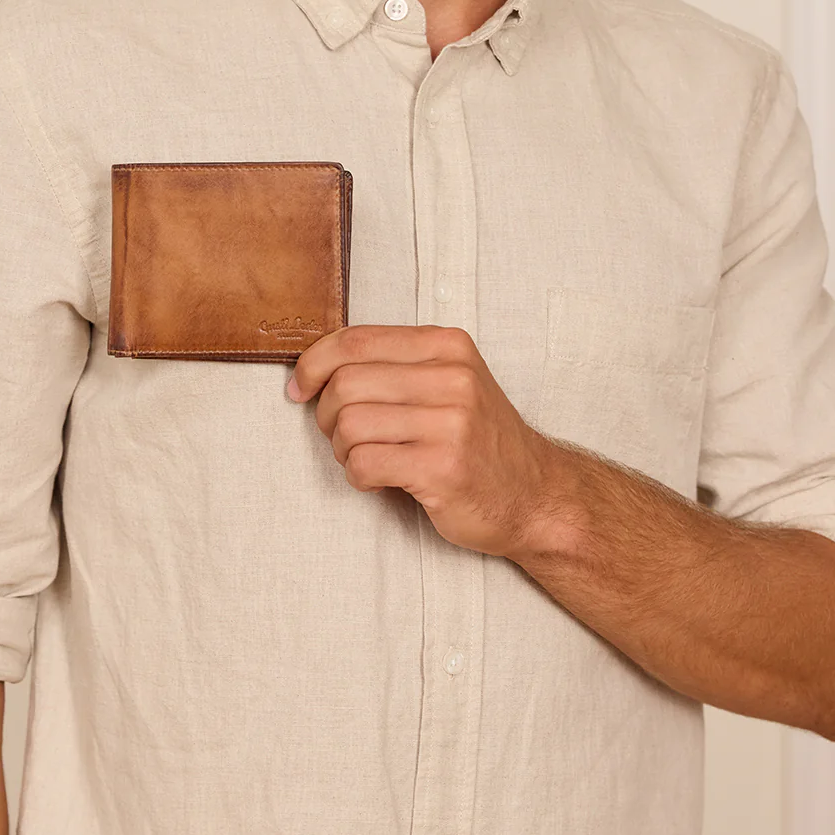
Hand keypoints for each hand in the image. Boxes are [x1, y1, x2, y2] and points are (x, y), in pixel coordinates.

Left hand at [287, 323, 562, 559]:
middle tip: (342, 433)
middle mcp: (452, 378)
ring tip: (365, 457)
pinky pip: (364, 464)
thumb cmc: (478, 439)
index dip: (313, 363)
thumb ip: (393, 364)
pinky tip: (381, 478)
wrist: (535, 495)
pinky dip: (358, 475)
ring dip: (343, 448)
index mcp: (447, 346)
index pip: (356, 340)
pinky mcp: (443, 469)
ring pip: (350, 424)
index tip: (299, 387)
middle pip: (346, 383)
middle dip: (327, 413)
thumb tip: (312, 366)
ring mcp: (451, 424)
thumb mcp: (448, 381)